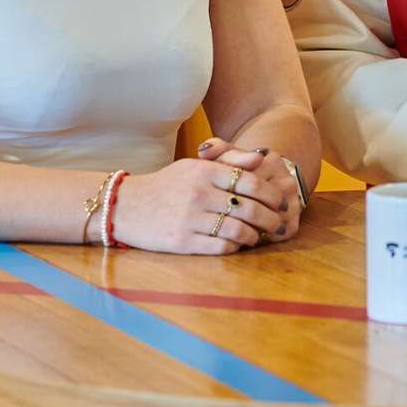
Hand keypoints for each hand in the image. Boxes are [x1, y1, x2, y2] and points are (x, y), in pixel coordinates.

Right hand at [113, 145, 299, 253]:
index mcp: (203, 171)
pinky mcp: (182, 241)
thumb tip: (260, 159)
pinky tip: (239, 245)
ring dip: (255, 236)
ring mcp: (190, 218)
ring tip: (259, 236)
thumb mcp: (194, 166)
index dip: (271, 193)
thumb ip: (228, 161)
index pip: (249, 181)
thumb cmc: (166, 185)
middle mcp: (198, 193)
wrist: (125, 206)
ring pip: (238, 230)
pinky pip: (220, 246)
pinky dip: (235, 247)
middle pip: (249, 207)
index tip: (281, 201)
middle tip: (279, 222)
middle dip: (271, 217)